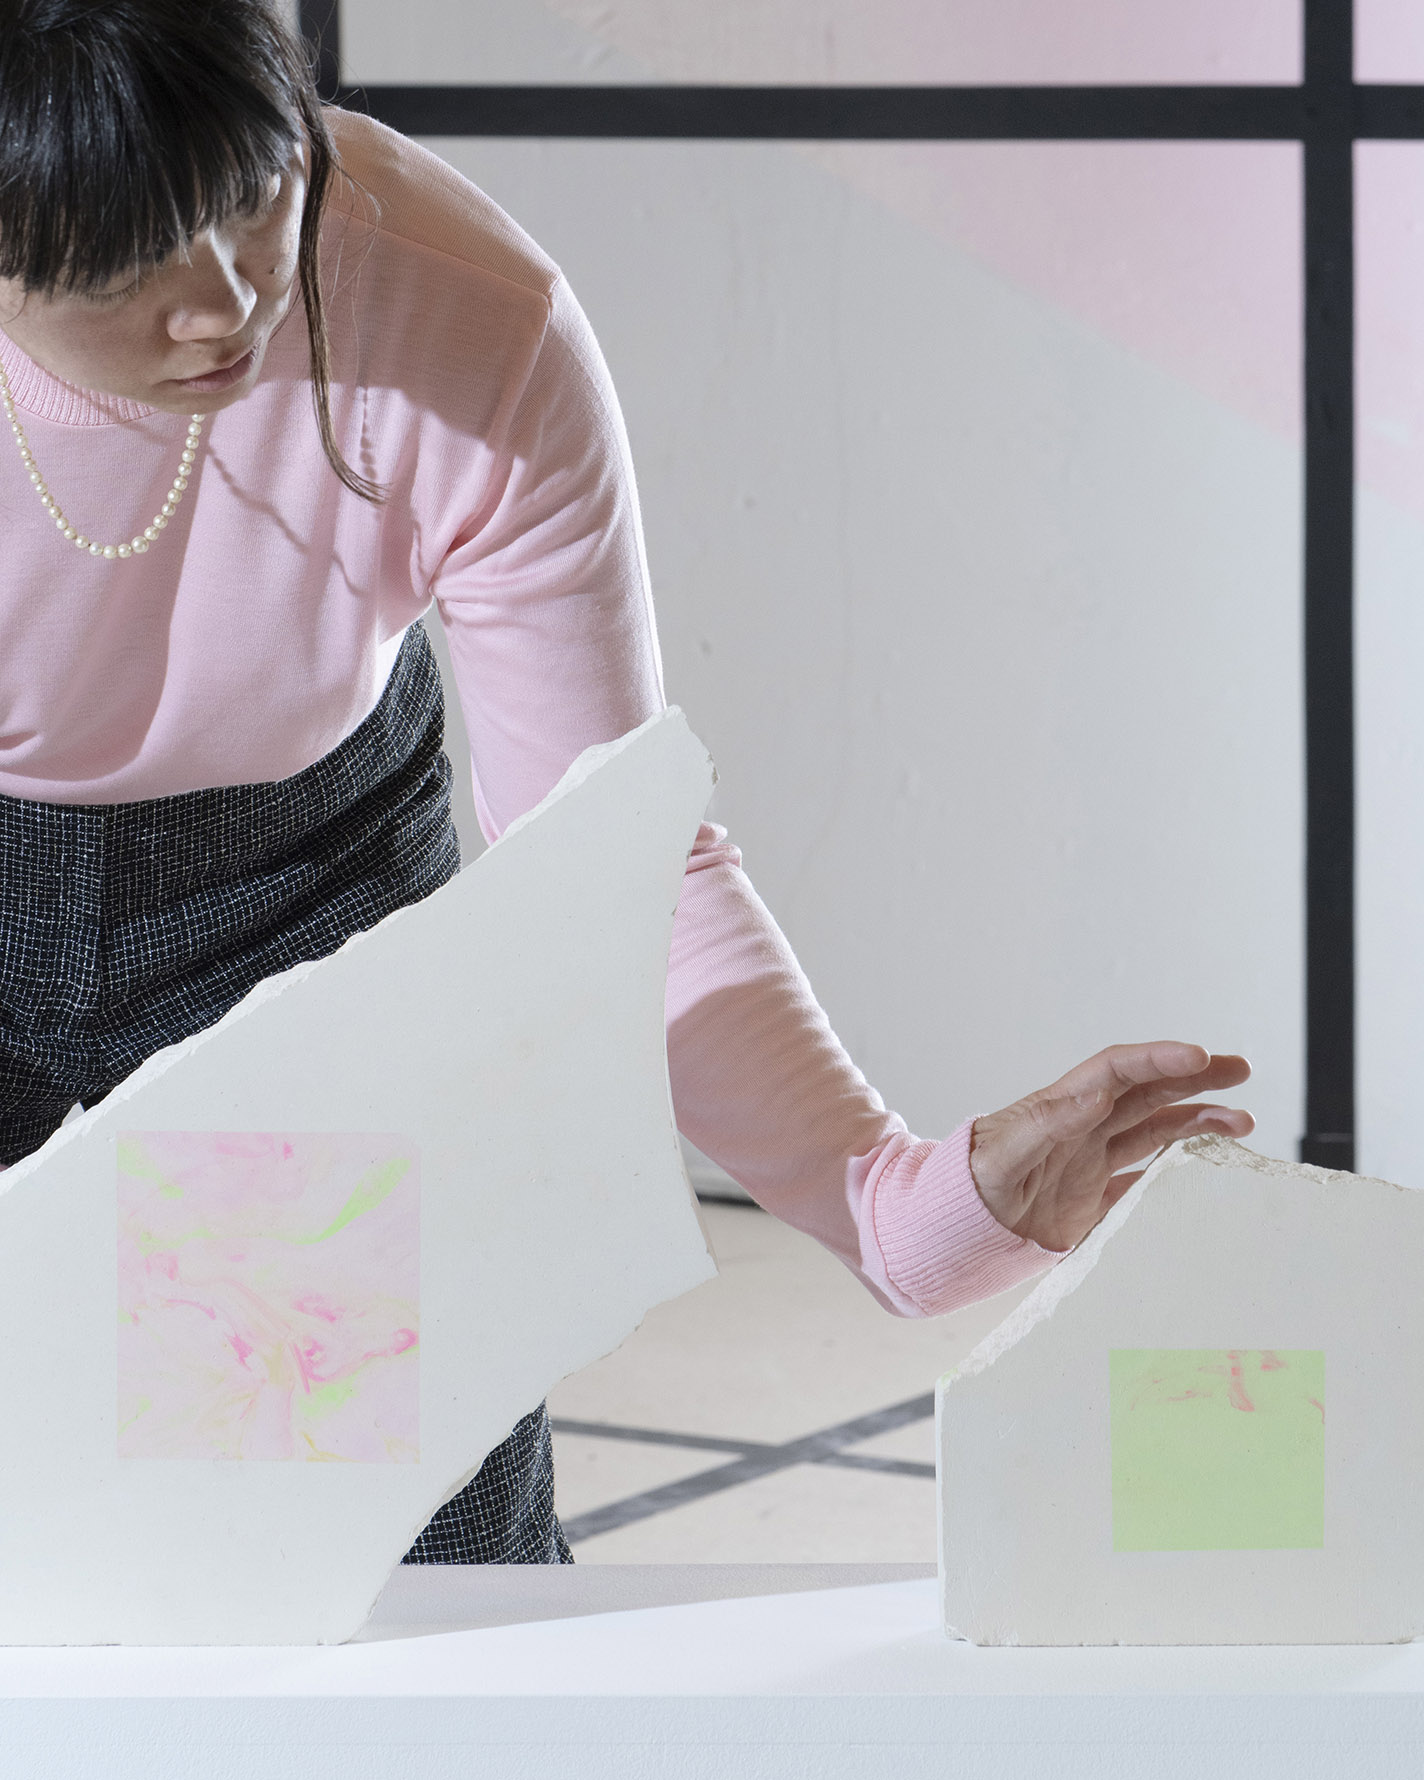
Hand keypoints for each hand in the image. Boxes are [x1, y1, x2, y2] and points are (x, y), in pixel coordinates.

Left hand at [968, 1041, 1252, 1253]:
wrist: (950, 1227)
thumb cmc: (967, 1183)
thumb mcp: (1004, 1152)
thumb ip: (1048, 1123)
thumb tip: (1095, 1092)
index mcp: (1061, 1108)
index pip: (1117, 1071)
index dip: (1158, 1060)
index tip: (1198, 1055)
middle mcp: (1083, 1128)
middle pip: (1147, 1093)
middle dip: (1194, 1079)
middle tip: (1240, 1070)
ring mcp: (1091, 1162)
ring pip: (1155, 1133)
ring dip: (1197, 1124)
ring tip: (1240, 1122)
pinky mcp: (1092, 1200)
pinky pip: (1144, 1180)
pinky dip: (1177, 1173)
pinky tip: (1208, 1170)